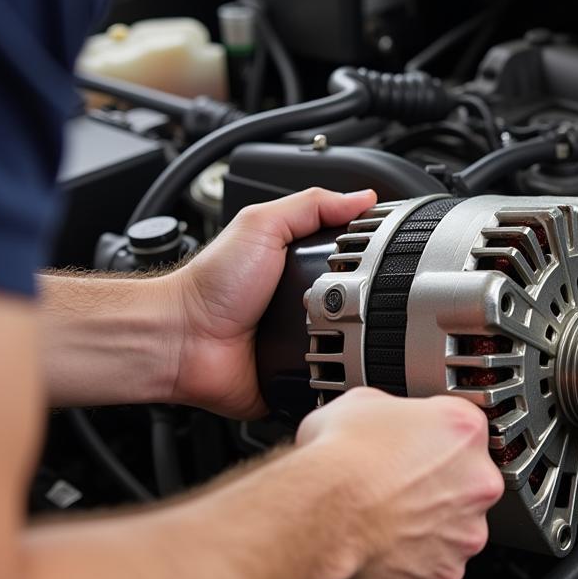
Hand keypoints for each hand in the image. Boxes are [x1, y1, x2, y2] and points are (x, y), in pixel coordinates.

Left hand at [166, 188, 376, 418]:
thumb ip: (310, 205)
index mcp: (297, 266)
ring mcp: (301, 342)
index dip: (372, 253)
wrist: (182, 339)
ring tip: (359, 326)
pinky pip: (331, 381)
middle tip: (375, 294)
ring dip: (357, 337)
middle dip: (369, 300)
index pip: (349, 256)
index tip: (395, 252)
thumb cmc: (210, 284)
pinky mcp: (298, 378)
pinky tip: (346, 363)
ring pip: (349, 342)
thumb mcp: (262, 224)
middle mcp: (302, 304)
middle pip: (356, 300)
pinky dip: (340, 376)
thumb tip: (360, 197)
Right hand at [296, 388, 504, 578]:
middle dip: (438, 484)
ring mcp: (465, 530)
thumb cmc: (338, 457)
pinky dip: (417, 561)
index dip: (434, 436)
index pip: (464, 428)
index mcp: (464, 429)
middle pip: (468, 479)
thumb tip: (385, 418)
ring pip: (455, 526)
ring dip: (430, 524)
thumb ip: (394, 410)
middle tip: (400, 483)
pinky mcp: (446, 573)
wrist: (320, 512)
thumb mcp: (362, 402)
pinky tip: (387, 545)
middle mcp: (477, 480)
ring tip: (389, 517)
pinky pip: (437, 565)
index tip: (418, 445)